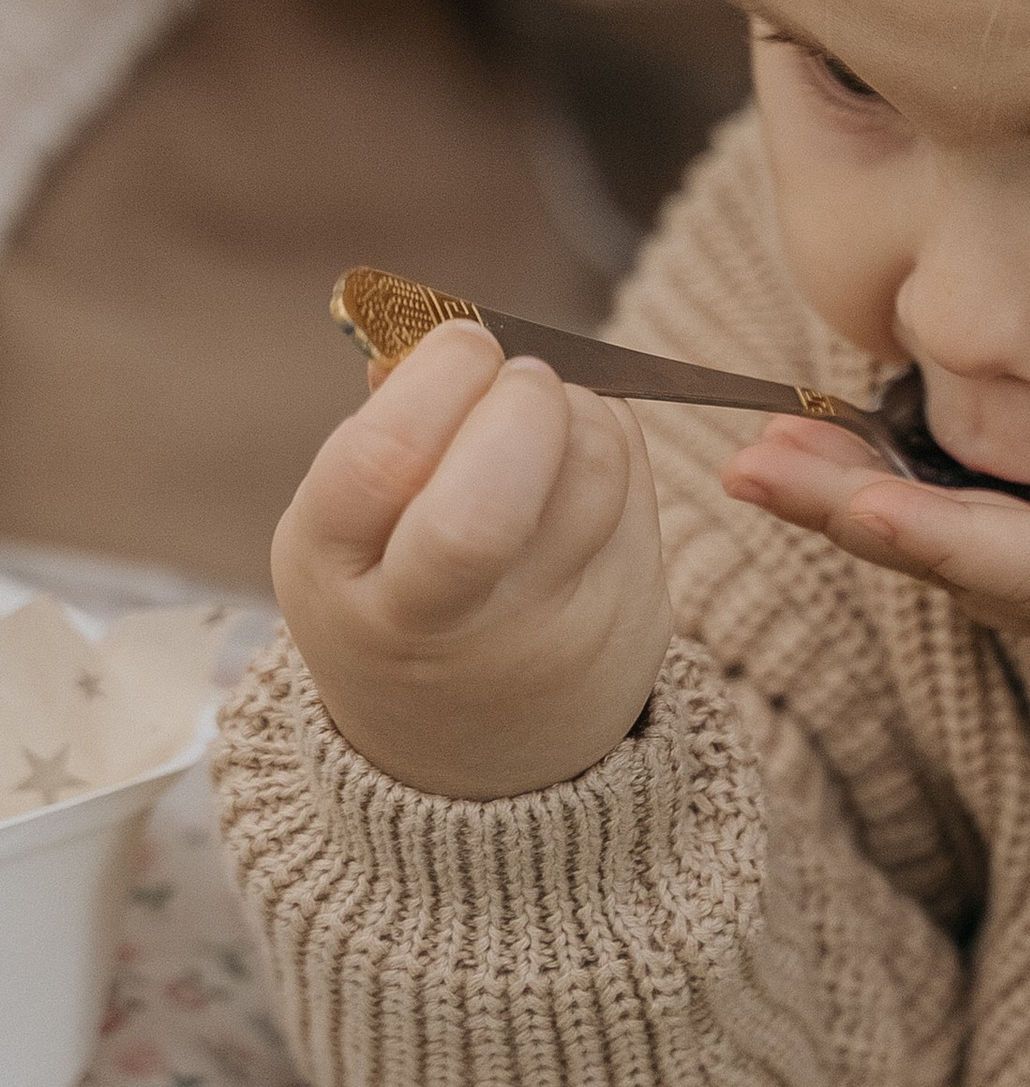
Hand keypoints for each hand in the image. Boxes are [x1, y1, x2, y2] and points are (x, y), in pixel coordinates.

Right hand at [272, 322, 670, 799]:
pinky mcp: (628, 619)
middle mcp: (435, 624)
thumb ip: (387, 430)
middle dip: (520, 400)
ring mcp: (542, 632)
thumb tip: (426, 330)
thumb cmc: (400, 598)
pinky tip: (575, 463)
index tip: (464, 345)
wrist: (474, 756)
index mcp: (335, 581)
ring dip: (579, 405)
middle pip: (490, 500)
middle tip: (519, 375)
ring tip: (544, 414)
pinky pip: (637, 483)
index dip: (437, 381)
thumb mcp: (351, 534)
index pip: (380, 464)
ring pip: (590, 469)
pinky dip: (612, 439)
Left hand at [725, 394, 1029, 822]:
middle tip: (748, 461)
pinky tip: (853, 468)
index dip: (941, 533)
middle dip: (850, 510)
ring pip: (956, 557)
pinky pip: (985, 558)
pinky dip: (910, 512)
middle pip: (957, 558)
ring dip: (857, 506)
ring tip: (766, 447)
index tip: (856, 505)